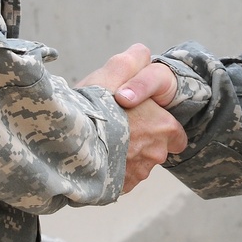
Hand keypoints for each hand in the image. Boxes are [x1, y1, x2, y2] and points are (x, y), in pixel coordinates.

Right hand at [79, 45, 186, 190]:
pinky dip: (111, 172)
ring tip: (101, 143)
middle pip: (155, 149)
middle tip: (116, 128)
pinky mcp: (120, 189)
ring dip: (124, 156)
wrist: (66, 142)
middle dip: (140, 141)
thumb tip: (141, 52)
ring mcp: (138, 174)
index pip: (176, 134)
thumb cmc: (92, 106)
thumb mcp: (114, 72)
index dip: (159, 125)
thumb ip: (132, 61)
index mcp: (163, 127)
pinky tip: (95, 159)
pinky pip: (120, 179)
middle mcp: (156, 154)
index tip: (142, 120)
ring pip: (137, 165)